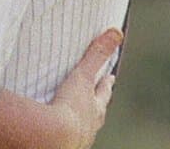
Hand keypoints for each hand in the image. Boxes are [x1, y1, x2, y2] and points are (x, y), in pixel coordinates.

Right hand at [49, 27, 122, 148]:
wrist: (52, 138)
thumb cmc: (69, 109)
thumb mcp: (83, 77)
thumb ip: (96, 54)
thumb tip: (116, 32)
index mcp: (95, 107)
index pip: (103, 93)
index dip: (106, 84)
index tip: (110, 77)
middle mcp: (90, 124)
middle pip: (97, 110)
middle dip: (97, 102)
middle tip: (97, 97)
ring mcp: (78, 136)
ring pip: (84, 125)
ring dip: (82, 119)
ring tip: (78, 116)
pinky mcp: (62, 144)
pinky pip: (66, 135)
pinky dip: (64, 130)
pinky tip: (58, 130)